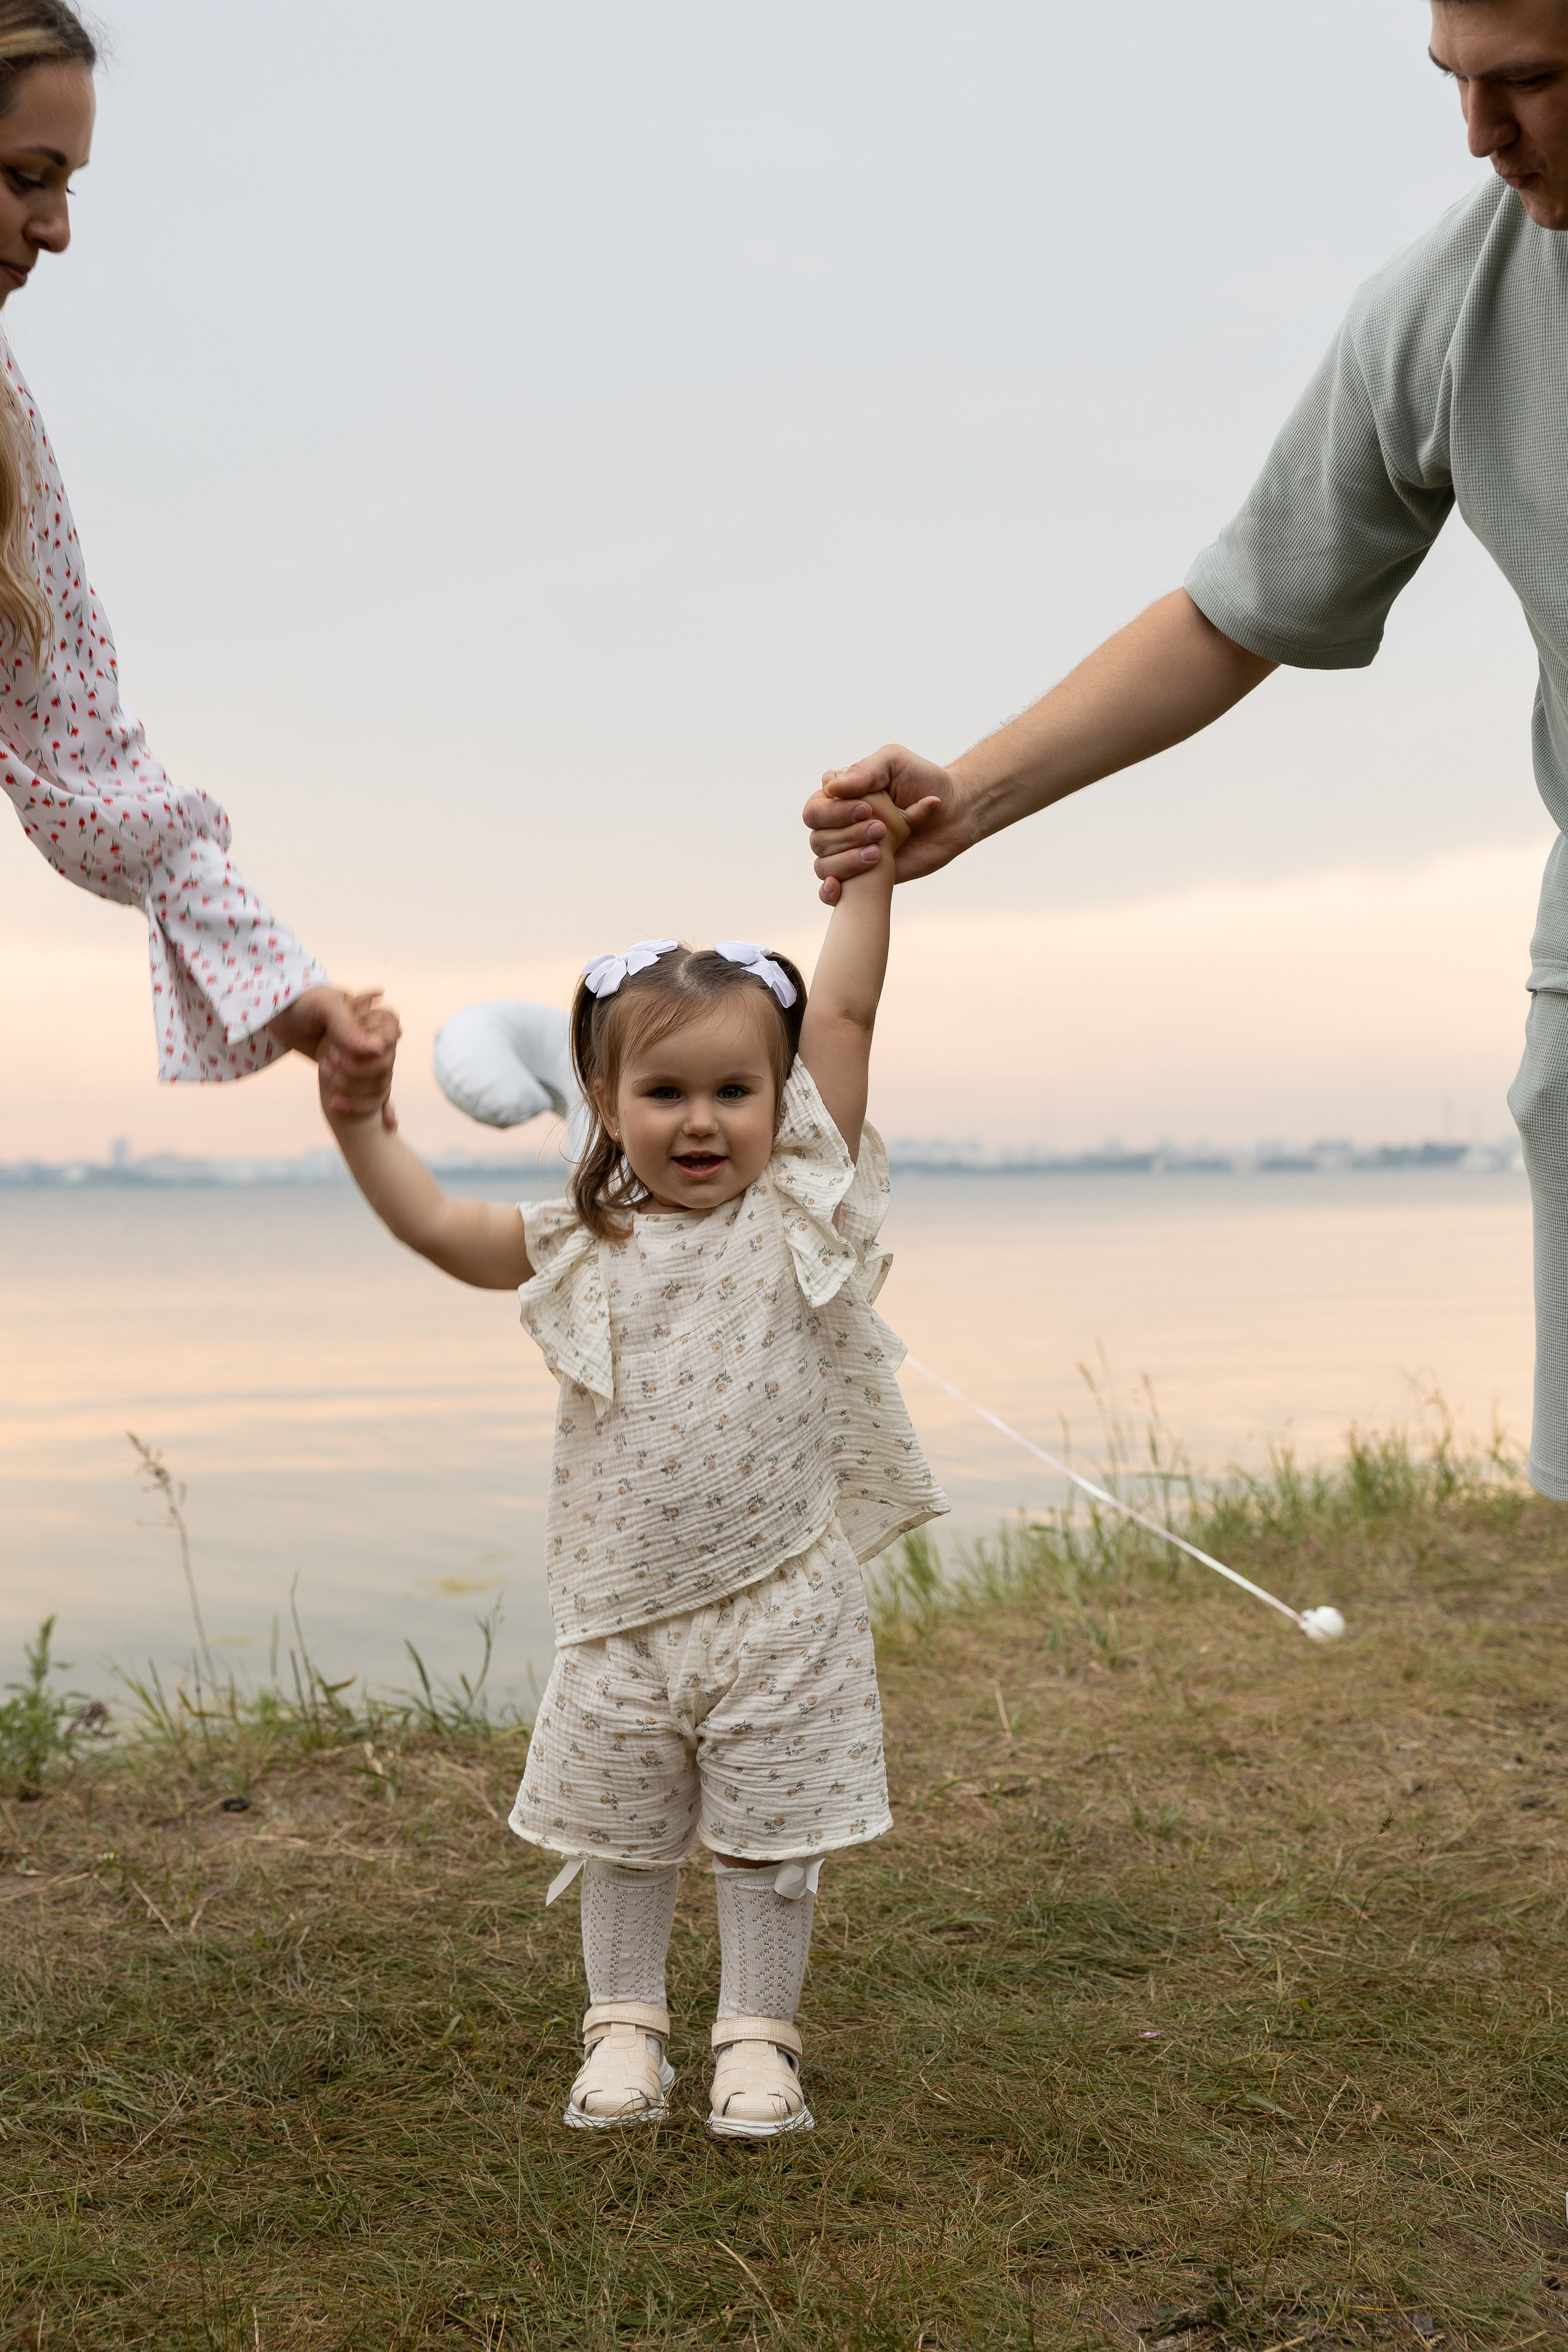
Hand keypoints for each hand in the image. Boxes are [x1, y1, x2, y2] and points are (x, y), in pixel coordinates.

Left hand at [315, 992, 400, 1126]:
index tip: (336, 1059)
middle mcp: (377, 1041)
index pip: (389, 1047)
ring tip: (334, 1101)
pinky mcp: (356, 1074)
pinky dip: (382, 1110)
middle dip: (357, 1080)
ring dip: (360, 1097)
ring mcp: (367, 1060)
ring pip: (381, 1086)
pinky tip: (388, 1126)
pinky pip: (375, 1095)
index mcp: (377, 1020)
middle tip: (326, 1071)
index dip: (367, 1060)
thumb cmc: (304, 1003)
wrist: (281, 1014)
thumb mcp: (324, 1008)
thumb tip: (378, 1050)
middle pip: (384, 1070)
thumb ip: (348, 1028)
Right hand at [803, 745, 975, 905]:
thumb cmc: (925, 782)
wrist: (956, 813)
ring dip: (846, 861)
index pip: (816, 808)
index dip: (834, 812)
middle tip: (881, 830)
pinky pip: (831, 890)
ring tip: (878, 854)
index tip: (868, 809)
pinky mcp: (864, 877)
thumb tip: (832, 789)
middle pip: (817, 836)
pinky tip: (838, 887)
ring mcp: (850, 852)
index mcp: (841, 797)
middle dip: (846, 835)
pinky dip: (829, 892)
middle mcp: (840, 826)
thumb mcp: (894, 762)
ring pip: (823, 863)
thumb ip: (865, 770)